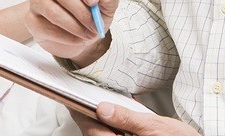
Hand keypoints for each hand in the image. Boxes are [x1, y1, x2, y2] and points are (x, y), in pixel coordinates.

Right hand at [26, 0, 119, 62]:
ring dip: (75, 26)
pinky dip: (66, 37)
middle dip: (83, 12)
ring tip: (88, 34)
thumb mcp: (108, 4)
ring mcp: (38, 0)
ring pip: (54, 12)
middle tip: (95, 25)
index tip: (94, 0)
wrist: (82, 37)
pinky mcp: (31, 19)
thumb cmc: (93, 14)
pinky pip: (47, 28)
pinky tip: (76, 39)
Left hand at [70, 104, 197, 135]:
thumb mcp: (153, 126)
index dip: (79, 111)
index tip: (71, 96)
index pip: (91, 129)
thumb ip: (126, 118)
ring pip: (105, 133)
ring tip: (101, 100)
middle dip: (91, 113)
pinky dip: (115, 124)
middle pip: (96, 132)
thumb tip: (103, 108)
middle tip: (84, 93)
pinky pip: (117, 135)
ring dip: (103, 118)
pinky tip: (120, 112)